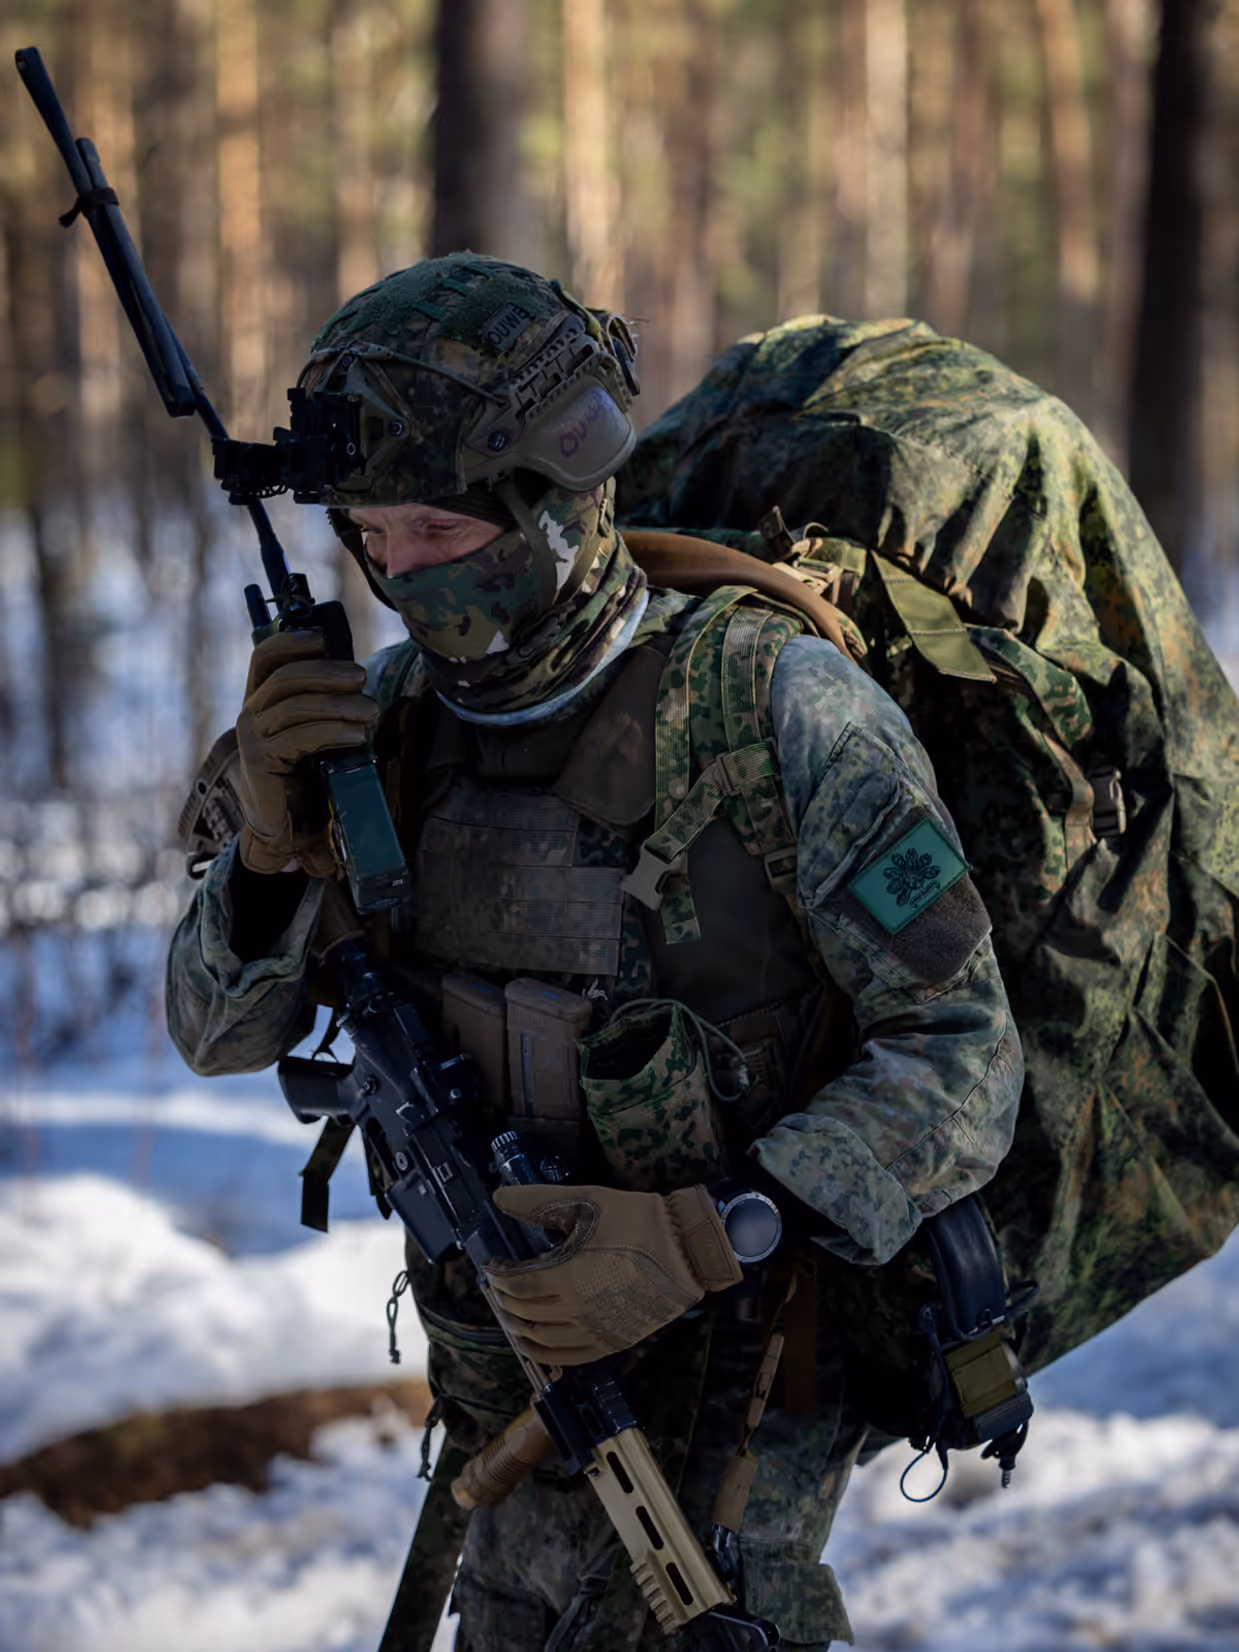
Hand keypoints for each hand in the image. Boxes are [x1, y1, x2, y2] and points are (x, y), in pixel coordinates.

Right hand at [234, 629, 378, 877]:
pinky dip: (333, 732)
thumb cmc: (305, 774)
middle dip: (327, 672)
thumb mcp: (313, 730)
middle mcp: (250, 713)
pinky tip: (357, 736)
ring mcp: (253, 738)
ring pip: (296, 706)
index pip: (265, 657)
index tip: (324, 638)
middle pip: (286, 677)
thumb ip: (323, 703)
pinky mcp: (261, 761)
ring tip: (371, 712)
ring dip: (340, 704)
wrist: (287, 826)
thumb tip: (356, 676)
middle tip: (362, 678)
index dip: (291, 641)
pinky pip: (300, 737)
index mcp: (260, 698)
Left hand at [485, 1183, 741, 1364]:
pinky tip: (537, 1342)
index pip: (517, 1285)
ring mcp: (596, 1331)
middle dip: (504, 1301)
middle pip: (525, 1313)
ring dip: (519, 1330)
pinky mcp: (612, 1342)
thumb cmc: (637, 1221)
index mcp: (568, 1275)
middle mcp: (577, 1310)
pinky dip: (546, 1352)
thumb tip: (499, 1196)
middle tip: (498, 1288)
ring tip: (510, 1315)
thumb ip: (538, 1201)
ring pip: (543, 1341)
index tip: (492, 1267)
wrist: (687, 1250)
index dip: (498, 1277)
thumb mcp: (587, 1201)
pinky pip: (570, 1357)